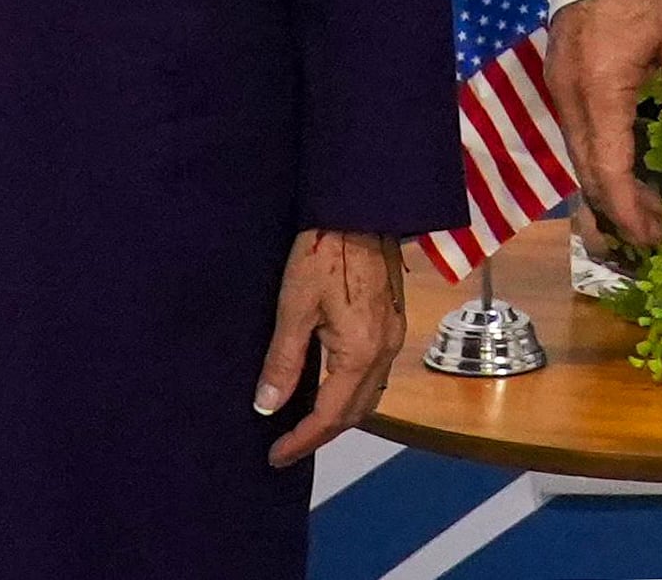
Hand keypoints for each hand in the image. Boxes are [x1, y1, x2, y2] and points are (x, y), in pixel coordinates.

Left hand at [254, 228, 406, 468]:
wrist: (362, 207)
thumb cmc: (325, 250)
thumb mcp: (295, 305)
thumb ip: (283, 361)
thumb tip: (267, 407)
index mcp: (360, 352)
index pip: (330, 416)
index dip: (302, 440)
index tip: (275, 455)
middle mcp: (384, 351)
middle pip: (356, 413)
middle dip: (322, 434)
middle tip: (287, 445)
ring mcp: (394, 335)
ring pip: (370, 395)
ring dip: (340, 416)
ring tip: (307, 423)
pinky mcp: (395, 320)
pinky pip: (375, 374)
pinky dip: (353, 392)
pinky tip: (332, 386)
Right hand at [545, 0, 661, 251]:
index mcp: (600, 91)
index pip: (607, 169)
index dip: (627, 209)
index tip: (651, 235)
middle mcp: (570, 95)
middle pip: (586, 169)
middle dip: (617, 207)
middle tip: (654, 231)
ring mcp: (560, 84)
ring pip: (577, 152)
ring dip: (606, 183)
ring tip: (645, 205)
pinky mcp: (560, 73)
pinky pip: (574, 130)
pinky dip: (596, 156)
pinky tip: (622, 162)